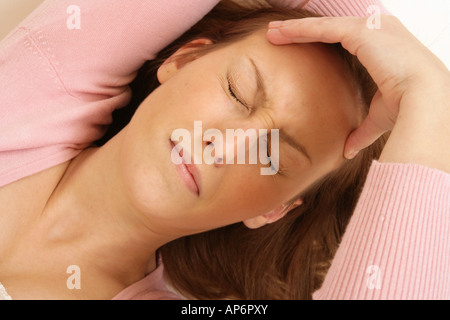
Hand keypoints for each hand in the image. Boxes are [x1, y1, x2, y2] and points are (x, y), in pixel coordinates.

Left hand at [266, 16, 449, 164]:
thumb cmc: (409, 107)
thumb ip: (362, 130)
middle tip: (279, 33)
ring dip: (294, 28)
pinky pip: (321, 28)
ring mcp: (370, 27)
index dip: (321, 40)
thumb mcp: (380, 117)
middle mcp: (379, 29)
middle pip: (331, 27)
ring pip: (322, 25)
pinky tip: (280, 33)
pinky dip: (298, 30)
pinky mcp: (360, 31)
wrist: (424, 100)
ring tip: (272, 32)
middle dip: (303, 29)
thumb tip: (348, 150)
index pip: (345, 37)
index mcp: (385, 44)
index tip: (301, 44)